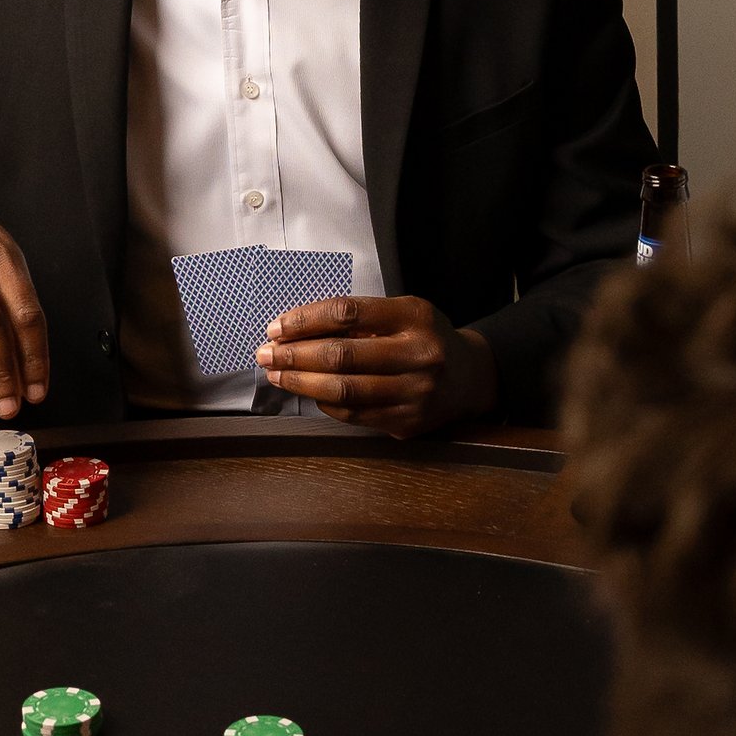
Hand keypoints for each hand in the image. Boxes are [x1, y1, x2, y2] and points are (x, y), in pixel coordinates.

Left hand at [255, 297, 497, 439]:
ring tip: (277, 374)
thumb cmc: (424, 338)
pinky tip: (308, 391)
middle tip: (265, 353)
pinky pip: (354, 414)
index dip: (305, 320)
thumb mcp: (403, 313)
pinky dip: (324, 402)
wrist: (470, 379)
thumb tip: (295, 330)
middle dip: (295, 354)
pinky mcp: (408, 423)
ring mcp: (415, 394)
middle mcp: (419, 355)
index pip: (348, 313)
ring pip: (344, 391)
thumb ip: (360, 319)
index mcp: (415, 317)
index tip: (277, 326)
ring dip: (301, 382)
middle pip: (342, 355)